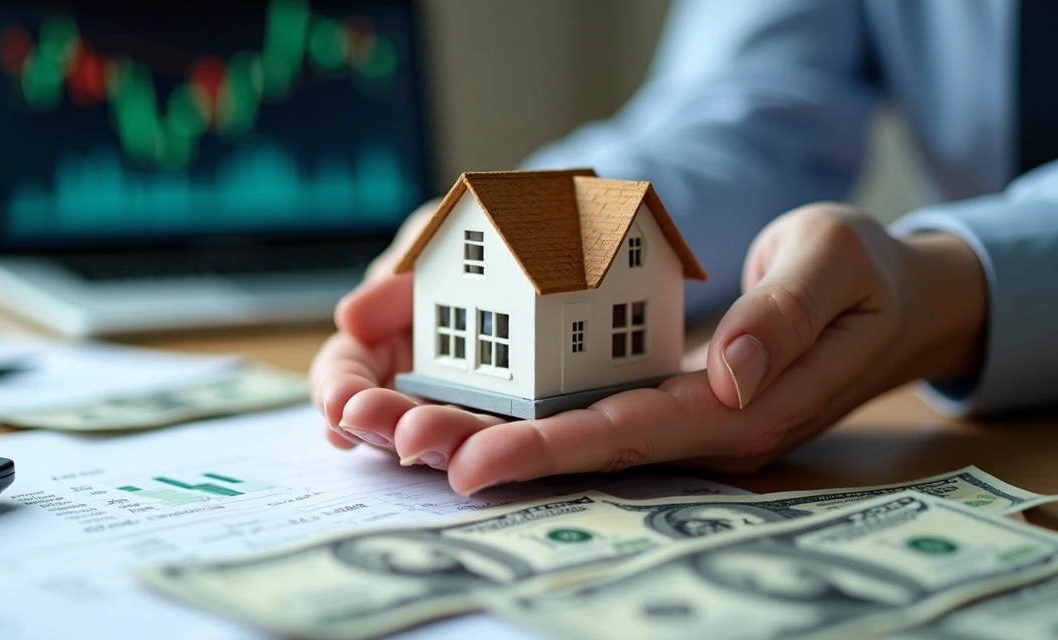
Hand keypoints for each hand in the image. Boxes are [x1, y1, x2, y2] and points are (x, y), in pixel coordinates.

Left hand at [316, 203, 987, 494]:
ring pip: (571, 434)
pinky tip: (460, 406)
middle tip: (401, 444)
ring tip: (404, 432)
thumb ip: (783, 317)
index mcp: (739, 408)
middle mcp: (699, 425)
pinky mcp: (665, 395)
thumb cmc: (864, 272)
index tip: (468, 461)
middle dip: (489, 449)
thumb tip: (729, 371)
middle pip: (579, 448)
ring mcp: (680, 415)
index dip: (543, 449)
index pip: (625, 434)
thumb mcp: (836, 264)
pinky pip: (584, 407)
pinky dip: (521, 410)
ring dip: (489, 434)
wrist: (890, 296)